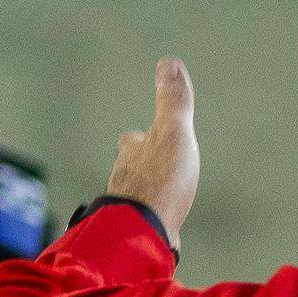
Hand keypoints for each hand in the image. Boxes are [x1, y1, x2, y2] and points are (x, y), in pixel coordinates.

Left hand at [105, 57, 199, 239]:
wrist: (144, 233)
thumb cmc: (160, 182)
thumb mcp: (173, 132)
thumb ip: (173, 101)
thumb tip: (168, 63)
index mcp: (132, 154)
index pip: (131, 139)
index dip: (138, 137)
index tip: (140, 133)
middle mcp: (123, 180)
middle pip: (129, 170)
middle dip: (138, 167)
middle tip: (148, 166)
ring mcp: (128, 208)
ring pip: (134, 197)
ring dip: (143, 195)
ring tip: (153, 197)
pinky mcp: (136, 232)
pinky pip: (142, 223)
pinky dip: (148, 221)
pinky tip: (156, 227)